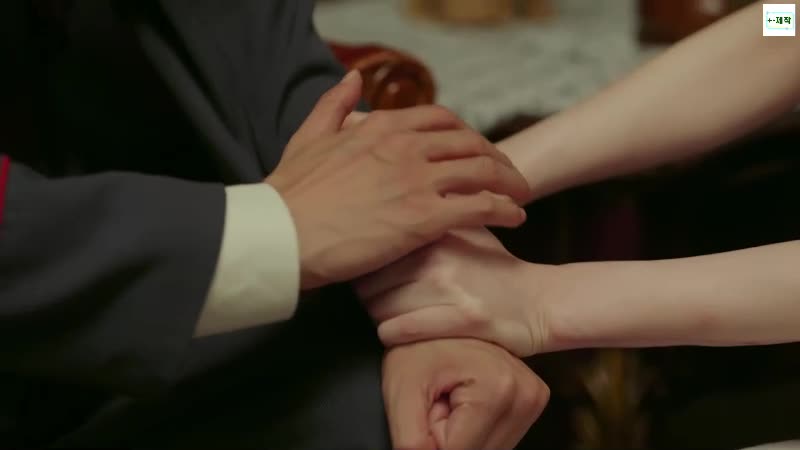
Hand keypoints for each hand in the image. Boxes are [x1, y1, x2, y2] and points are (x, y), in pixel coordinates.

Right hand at [266, 72, 530, 289]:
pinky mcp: (422, 218)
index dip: (467, 136)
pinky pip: (478, 207)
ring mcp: (415, 180)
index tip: (476, 152)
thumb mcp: (309, 136)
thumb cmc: (290, 194)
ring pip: (481, 171)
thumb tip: (353, 77)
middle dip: (496, 158)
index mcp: (381, 127)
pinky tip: (514, 217)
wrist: (279, 234)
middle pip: (470, 143)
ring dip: (509, 182)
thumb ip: (334, 104)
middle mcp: (405, 147)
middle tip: (508, 176)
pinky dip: (504, 209)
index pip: (441, 121)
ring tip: (520, 195)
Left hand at [358, 227, 559, 356]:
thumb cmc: (495, 267)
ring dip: (377, 315)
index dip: (366, 263)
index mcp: (434, 231)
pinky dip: (390, 334)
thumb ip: (433, 215)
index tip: (369, 272)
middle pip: (368, 279)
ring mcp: (448, 289)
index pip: (374, 247)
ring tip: (388, 316)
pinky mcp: (458, 321)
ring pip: (377, 307)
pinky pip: (397, 330)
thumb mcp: (466, 229)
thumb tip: (393, 200)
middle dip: (367, 292)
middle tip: (377, 299)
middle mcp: (437, 257)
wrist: (539, 301)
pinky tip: (397, 331)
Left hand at [382, 338, 548, 449]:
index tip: (428, 410)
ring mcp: (535, 397)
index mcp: (499, 389)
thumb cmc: (416, 347)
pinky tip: (466, 405)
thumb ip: (411, 441)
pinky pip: (500, 438)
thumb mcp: (401, 392)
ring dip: (465, 438)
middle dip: (451, 440)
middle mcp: (528, 394)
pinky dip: (477, 432)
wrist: (436, 319)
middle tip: (438, 405)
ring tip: (451, 403)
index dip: (433, 441)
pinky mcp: (533, 400)